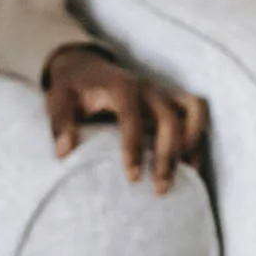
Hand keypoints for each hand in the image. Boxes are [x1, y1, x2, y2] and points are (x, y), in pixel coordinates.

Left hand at [43, 45, 208, 194]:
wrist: (86, 67)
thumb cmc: (72, 89)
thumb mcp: (58, 100)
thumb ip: (60, 123)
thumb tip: (64, 152)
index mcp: (120, 87)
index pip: (132, 115)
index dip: (134, 147)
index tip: (133, 177)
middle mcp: (147, 88)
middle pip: (169, 118)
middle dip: (168, 155)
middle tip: (160, 188)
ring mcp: (163, 92)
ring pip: (193, 110)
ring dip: (192, 144)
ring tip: (187, 176)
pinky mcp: (172, 99)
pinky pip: (196, 113)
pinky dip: (197, 138)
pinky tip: (190, 167)